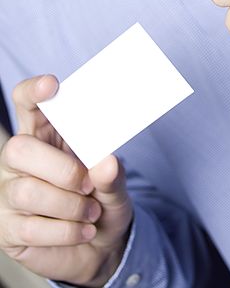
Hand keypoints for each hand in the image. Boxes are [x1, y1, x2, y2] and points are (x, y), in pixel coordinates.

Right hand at [0, 75, 132, 285]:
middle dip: (60, 168)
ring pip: (27, 191)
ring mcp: (9, 194)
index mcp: (46, 136)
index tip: (52, 85)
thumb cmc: (102, 201)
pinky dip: (64, 232)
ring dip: (69, 206)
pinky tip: (82, 231)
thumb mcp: (116, 184)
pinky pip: (29, 228)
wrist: (100, 246)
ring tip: (92, 212)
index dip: (33, 91)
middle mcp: (20, 160)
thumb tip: (107, 163)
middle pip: (19, 148)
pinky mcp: (8, 229)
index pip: (27, 104)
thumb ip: (112, 174)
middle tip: (88, 184)